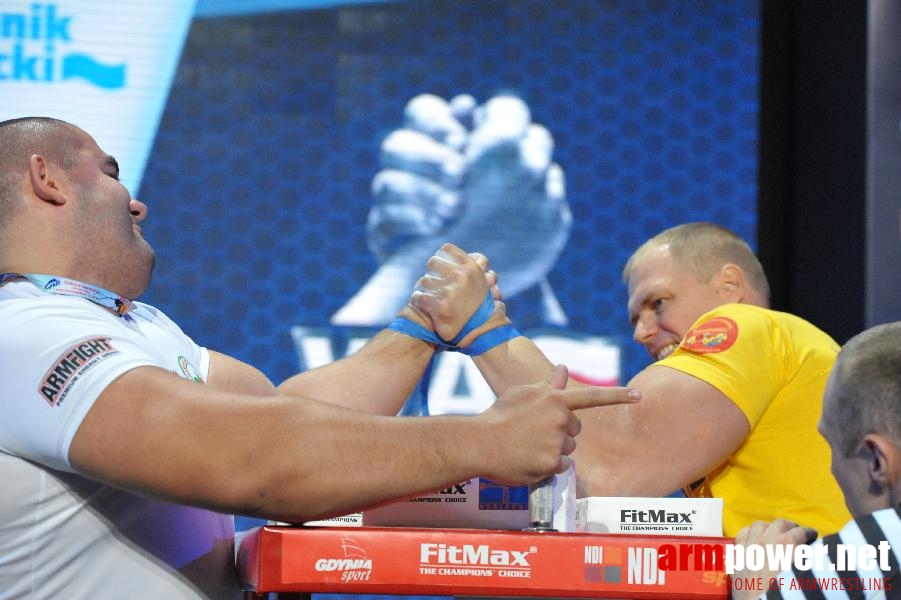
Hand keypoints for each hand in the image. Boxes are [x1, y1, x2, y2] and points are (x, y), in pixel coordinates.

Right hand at [331, 93, 570, 325]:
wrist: (503, 282)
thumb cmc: (514, 221)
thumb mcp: (521, 178)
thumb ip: (502, 134)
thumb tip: (467, 106)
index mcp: (442, 145)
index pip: (422, 113)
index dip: (437, 121)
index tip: (463, 141)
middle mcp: (413, 172)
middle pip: (396, 145)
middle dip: (428, 158)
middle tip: (460, 176)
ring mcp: (395, 205)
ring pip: (386, 182)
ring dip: (421, 192)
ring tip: (454, 208)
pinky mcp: (388, 239)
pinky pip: (381, 223)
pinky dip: (409, 222)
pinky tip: (435, 228)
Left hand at [408, 243, 507, 343]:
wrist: (481, 334)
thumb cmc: (478, 306)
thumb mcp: (480, 281)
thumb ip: (469, 264)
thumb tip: (447, 251)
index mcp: (472, 267)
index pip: (446, 249)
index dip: (441, 258)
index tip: (440, 268)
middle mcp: (462, 277)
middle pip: (432, 262)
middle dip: (431, 273)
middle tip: (433, 285)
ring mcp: (451, 292)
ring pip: (423, 281)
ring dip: (423, 289)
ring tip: (429, 297)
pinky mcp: (441, 307)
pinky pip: (419, 297)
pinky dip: (418, 301)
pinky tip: (424, 306)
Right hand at [477, 365, 639, 484]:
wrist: (480, 443)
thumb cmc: (499, 415)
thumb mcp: (522, 393)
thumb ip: (547, 386)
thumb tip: (564, 371)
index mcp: (555, 400)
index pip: (593, 397)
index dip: (619, 395)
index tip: (639, 395)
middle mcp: (561, 421)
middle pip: (576, 429)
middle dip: (562, 430)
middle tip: (535, 432)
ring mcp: (557, 443)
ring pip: (568, 448)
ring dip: (554, 448)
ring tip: (528, 446)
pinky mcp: (552, 464)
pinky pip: (561, 466)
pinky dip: (549, 465)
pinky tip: (530, 459)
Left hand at [730, 519, 817, 599]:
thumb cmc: (779, 594)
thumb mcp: (799, 576)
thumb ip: (804, 561)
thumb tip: (808, 553)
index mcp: (785, 546)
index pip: (800, 532)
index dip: (809, 532)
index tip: (812, 534)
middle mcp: (766, 541)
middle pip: (780, 524)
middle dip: (791, 527)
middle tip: (797, 532)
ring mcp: (750, 545)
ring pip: (760, 525)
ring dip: (771, 527)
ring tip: (777, 532)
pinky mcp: (738, 553)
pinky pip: (743, 533)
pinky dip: (751, 532)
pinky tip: (755, 536)